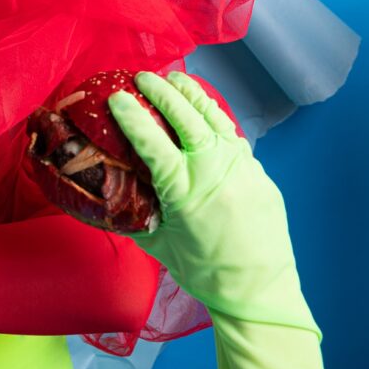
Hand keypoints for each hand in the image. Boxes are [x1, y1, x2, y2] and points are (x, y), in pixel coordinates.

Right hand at [107, 72, 316, 333]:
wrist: (258, 291)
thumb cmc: (204, 272)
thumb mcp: (159, 244)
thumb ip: (136, 215)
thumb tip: (109, 197)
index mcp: (183, 188)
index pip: (151, 139)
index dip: (131, 115)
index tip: (116, 97)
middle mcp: (213, 170)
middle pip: (185, 116)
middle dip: (161, 91)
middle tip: (144, 77)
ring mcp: (241, 168)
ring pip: (214, 118)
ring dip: (192, 95)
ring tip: (176, 79)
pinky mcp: (259, 173)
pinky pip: (233, 137)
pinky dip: (215, 119)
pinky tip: (206, 114)